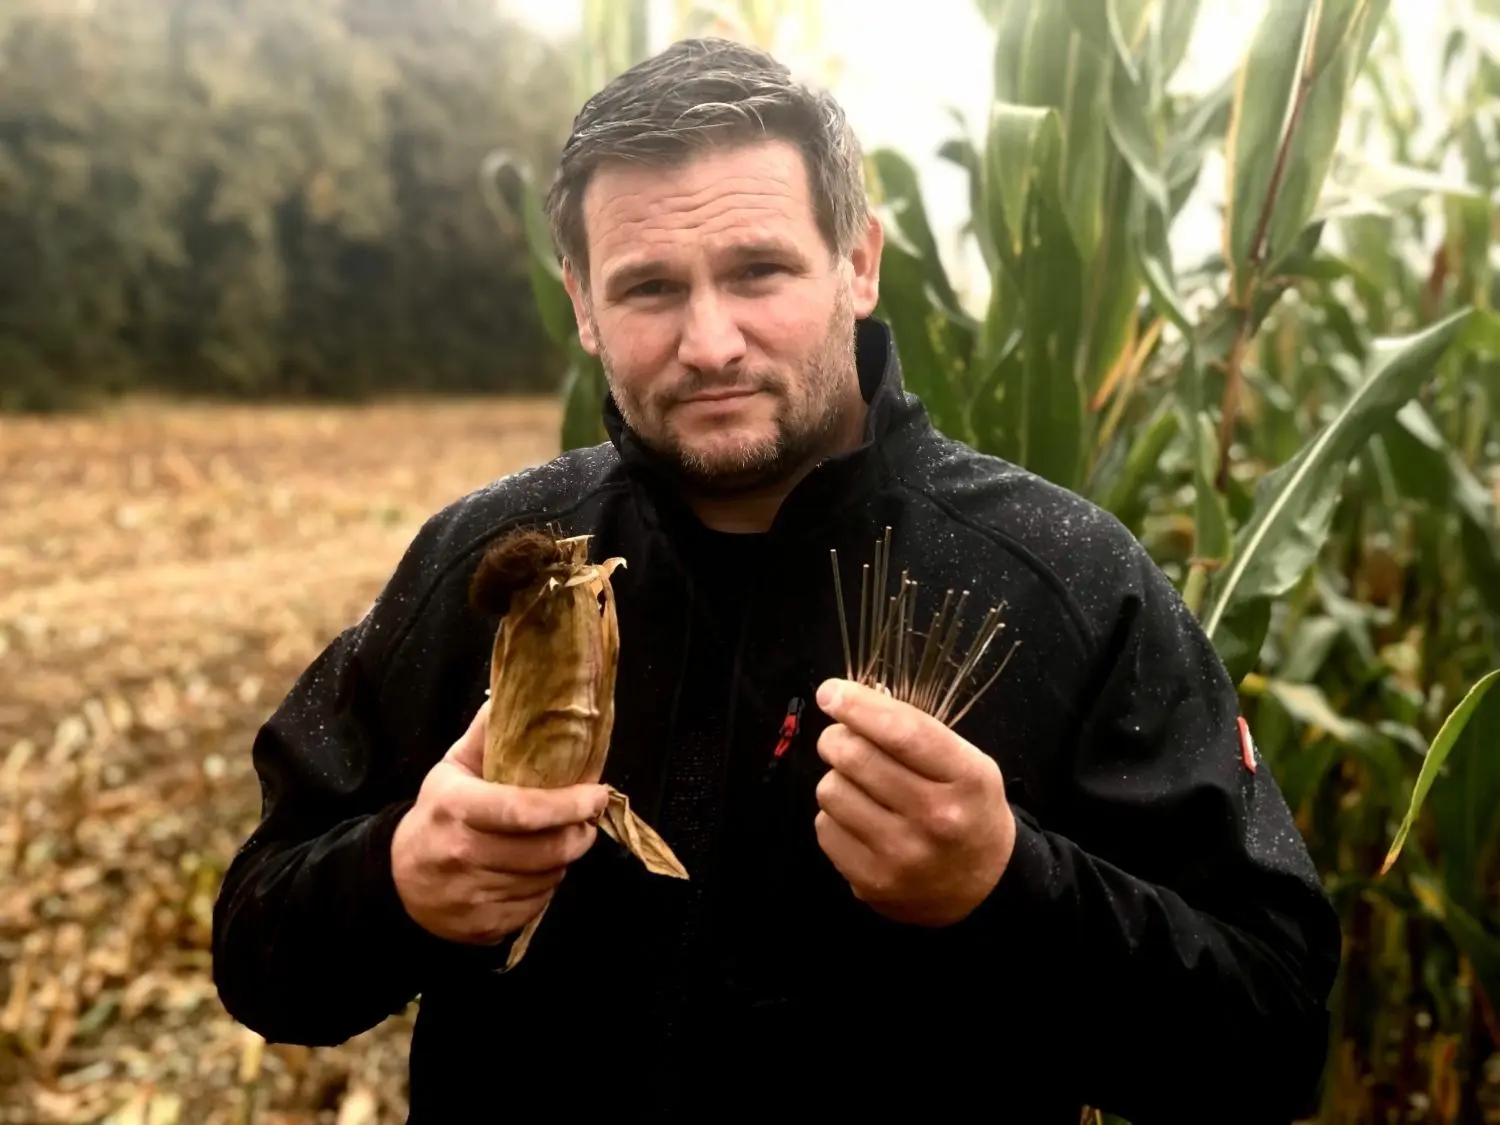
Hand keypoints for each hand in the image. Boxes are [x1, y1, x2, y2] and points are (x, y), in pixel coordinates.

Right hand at [391, 699, 609, 944]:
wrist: (397, 879)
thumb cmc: (436, 815)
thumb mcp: (452, 768)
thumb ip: (485, 733)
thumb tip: (514, 695)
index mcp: (456, 808)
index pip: (523, 809)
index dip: (569, 804)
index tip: (596, 794)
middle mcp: (461, 853)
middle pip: (545, 850)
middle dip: (579, 834)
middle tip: (587, 821)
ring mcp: (469, 895)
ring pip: (545, 879)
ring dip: (563, 861)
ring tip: (559, 843)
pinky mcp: (479, 926)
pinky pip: (534, 907)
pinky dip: (545, 889)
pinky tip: (535, 872)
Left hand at [813, 678, 1015, 926]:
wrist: (983, 888)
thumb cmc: (968, 810)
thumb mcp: (967, 764)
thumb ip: (916, 733)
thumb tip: (847, 701)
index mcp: (966, 779)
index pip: (902, 732)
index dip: (859, 706)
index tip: (831, 692)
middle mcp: (935, 818)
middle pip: (856, 757)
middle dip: (836, 738)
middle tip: (839, 739)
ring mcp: (901, 855)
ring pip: (831, 790)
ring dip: (836, 779)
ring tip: (857, 785)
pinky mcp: (871, 882)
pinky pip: (824, 827)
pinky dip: (834, 816)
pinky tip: (859, 820)